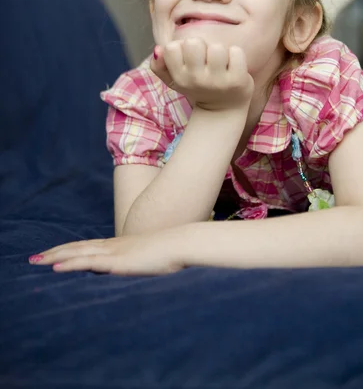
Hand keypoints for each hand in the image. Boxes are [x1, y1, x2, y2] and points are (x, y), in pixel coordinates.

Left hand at [28, 229, 185, 274]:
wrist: (181, 243)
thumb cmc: (168, 252)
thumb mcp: (146, 257)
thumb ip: (133, 261)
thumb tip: (124, 267)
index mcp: (118, 245)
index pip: (86, 246)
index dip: (67, 249)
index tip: (51, 254)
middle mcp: (111, 245)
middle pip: (76, 247)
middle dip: (54, 252)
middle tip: (33, 258)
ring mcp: (114, 252)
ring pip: (77, 253)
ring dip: (55, 257)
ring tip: (36, 261)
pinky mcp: (117, 261)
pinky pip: (88, 263)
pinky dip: (70, 264)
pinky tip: (56, 267)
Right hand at [151, 38, 253, 111]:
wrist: (223, 109)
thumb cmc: (198, 87)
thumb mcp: (174, 79)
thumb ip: (159, 65)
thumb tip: (158, 49)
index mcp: (179, 77)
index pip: (171, 47)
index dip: (182, 47)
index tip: (190, 58)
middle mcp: (196, 80)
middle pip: (194, 42)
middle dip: (202, 46)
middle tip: (207, 59)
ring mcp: (218, 81)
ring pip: (216, 47)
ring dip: (221, 51)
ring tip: (221, 63)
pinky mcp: (237, 80)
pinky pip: (236, 52)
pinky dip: (236, 55)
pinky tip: (233, 66)